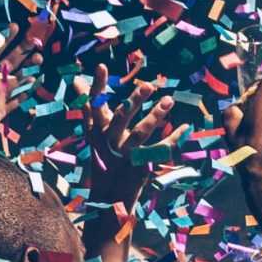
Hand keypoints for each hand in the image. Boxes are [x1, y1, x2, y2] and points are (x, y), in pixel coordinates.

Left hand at [0, 22, 47, 149]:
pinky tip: (34, 80)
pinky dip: (25, 92)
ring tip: (38, 57)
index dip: (3, 39)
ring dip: (28, 68)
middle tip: (33, 39)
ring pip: (16, 78)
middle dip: (21, 50)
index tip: (14, 27)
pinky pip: (15, 100)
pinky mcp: (0, 111)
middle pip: (8, 62)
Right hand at [73, 62, 191, 210]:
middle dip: (134, 101)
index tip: (102, 66)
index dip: (98, 86)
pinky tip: (186, 127)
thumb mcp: (93, 132)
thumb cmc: (103, 157)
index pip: (95, 105)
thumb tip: (76, 79)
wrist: (109, 195)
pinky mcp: (142, 166)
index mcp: (97, 131)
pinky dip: (174, 139)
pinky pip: (161, 150)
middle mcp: (110, 142)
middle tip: (149, 85)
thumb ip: (88, 106)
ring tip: (169, 100)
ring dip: (156, 116)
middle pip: (121, 118)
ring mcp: (126, 155)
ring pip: (142, 133)